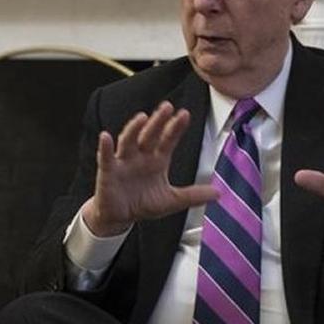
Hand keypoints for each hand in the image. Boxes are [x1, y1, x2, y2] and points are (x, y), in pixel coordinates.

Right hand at [82, 102, 218, 235]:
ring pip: (128, 141)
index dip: (175, 127)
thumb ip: (193, 195)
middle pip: (149, 135)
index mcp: (157, 160)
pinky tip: (106, 137)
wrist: (120, 217)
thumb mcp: (171, 200)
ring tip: (142, 118)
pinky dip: (104, 147)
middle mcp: (140, 156)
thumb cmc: (143, 204)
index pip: (168, 140)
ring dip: (134, 129)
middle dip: (158, 121)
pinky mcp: (108, 172)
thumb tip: (218, 193)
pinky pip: (105, 157)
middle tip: (167, 107)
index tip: (184, 114)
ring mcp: (123, 162)